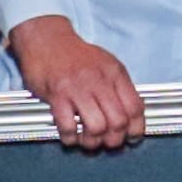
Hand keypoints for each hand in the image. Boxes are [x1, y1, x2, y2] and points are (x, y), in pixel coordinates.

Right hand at [7, 15, 149, 153]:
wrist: (46, 38)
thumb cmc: (75, 55)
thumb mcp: (106, 64)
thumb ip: (119, 87)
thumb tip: (131, 115)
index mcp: (115, 74)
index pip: (135, 108)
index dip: (135, 129)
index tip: (131, 138)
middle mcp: (99, 81)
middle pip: (118, 122)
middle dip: (114, 140)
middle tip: (107, 142)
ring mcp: (77, 89)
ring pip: (97, 128)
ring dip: (93, 142)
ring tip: (88, 141)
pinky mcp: (57, 95)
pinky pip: (68, 127)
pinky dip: (71, 138)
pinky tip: (70, 136)